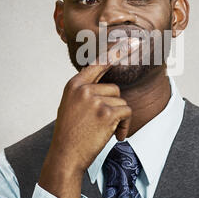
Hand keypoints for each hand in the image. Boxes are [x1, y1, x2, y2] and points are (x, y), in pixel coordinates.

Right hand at [38, 38, 139, 197]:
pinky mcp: (106, 112)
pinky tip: (114, 135)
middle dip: (113, 106)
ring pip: (122, 101)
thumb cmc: (70, 133)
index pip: (99, 63)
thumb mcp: (71, 105)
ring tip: (104, 130)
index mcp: (75, 84)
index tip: (133, 41)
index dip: (117, 51)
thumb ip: (86, 91)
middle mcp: (84, 88)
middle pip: (114, 88)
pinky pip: (127, 112)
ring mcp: (94, 99)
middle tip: (101, 122)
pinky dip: (125, 126)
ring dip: (119, 118)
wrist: (65, 156)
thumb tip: (109, 85)